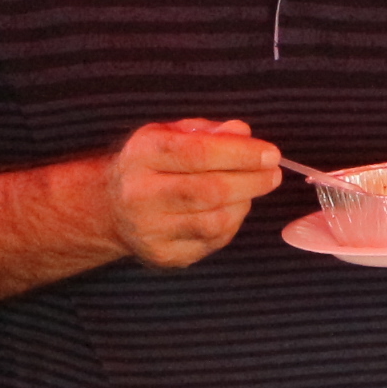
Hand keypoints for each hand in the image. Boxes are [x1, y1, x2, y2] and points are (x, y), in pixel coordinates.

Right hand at [107, 118, 280, 267]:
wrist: (113, 208)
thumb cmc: (153, 165)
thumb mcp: (172, 135)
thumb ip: (208, 132)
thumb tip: (242, 132)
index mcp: (143, 155)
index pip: (198, 153)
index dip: (241, 154)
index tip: (271, 154)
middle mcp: (140, 194)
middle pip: (209, 190)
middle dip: (251, 181)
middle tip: (273, 174)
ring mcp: (150, 230)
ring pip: (214, 221)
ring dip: (243, 204)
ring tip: (249, 189)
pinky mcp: (163, 255)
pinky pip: (212, 241)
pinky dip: (231, 223)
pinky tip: (230, 210)